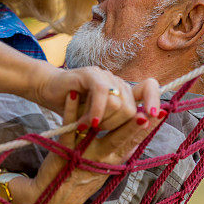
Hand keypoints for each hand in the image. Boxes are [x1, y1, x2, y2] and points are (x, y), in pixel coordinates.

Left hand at [14, 91, 160, 203]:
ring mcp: (84, 156)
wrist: (52, 196)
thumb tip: (144, 131)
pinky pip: (69, 129)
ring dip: (110, 119)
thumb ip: (123, 149)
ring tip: (118, 101)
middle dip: (136, 126)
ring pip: (100, 137)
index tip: (162, 112)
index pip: (135, 141)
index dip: (148, 128)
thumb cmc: (83, 174)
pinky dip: (71, 111)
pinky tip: (73, 95)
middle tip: (150, 111)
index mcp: (114, 160)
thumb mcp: (107, 166)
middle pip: (123, 140)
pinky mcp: (64, 151)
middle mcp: (102, 160)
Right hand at [35, 66, 161, 131]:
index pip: (149, 87)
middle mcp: (116, 81)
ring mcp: (104, 76)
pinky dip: (96, 112)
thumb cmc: (73, 108)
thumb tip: (141, 126)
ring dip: (102, 122)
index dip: (154, 99)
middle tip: (96, 129)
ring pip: (119, 104)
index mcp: (122, 92)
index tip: (154, 116)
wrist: (48, 90)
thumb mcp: (98, 119)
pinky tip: (86, 123)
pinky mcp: (90, 74)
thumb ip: (117, 121)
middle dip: (114, 126)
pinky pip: (102, 93)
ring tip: (84, 127)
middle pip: (131, 108)